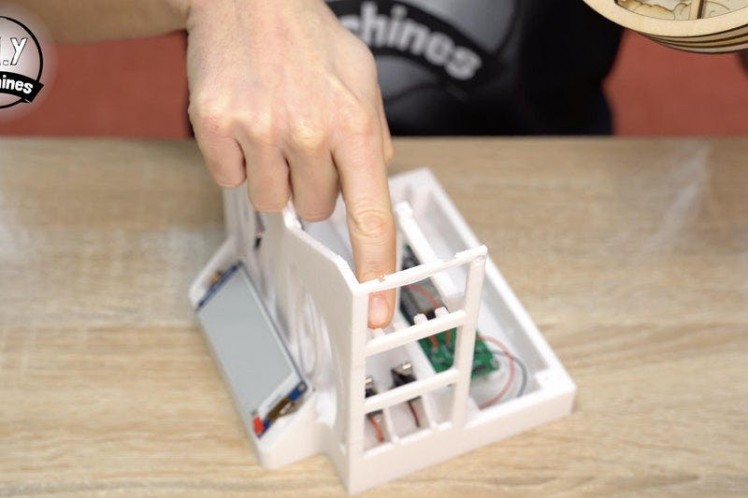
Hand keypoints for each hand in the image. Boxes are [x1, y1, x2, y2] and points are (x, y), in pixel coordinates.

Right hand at [184, 0, 394, 326]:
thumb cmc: (308, 39)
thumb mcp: (363, 80)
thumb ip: (373, 139)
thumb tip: (371, 192)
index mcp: (353, 124)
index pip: (371, 216)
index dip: (376, 271)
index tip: (376, 311)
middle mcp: (308, 131)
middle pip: (315, 212)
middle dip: (313, 187)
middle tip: (305, 141)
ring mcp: (258, 129)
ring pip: (271, 202)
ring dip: (275, 176)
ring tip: (274, 127)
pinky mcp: (215, 126)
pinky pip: (231, 180)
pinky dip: (239, 161)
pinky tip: (246, 123)